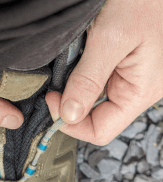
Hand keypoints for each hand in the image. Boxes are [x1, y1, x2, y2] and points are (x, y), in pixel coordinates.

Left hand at [46, 0, 162, 145]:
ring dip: (76, 88)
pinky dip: (83, 76)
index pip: (100, 131)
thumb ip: (89, 80)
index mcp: (140, 92)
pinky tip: (80, 59)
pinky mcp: (124, 69)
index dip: (71, 123)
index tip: (52, 101)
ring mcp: (131, 81)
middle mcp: (137, 91)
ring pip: (95, 102)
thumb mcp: (112, 38)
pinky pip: (98, 83)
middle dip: (72, 104)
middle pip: (96, 118)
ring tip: (71, 65)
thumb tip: (69, 114)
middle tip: (57, 84)